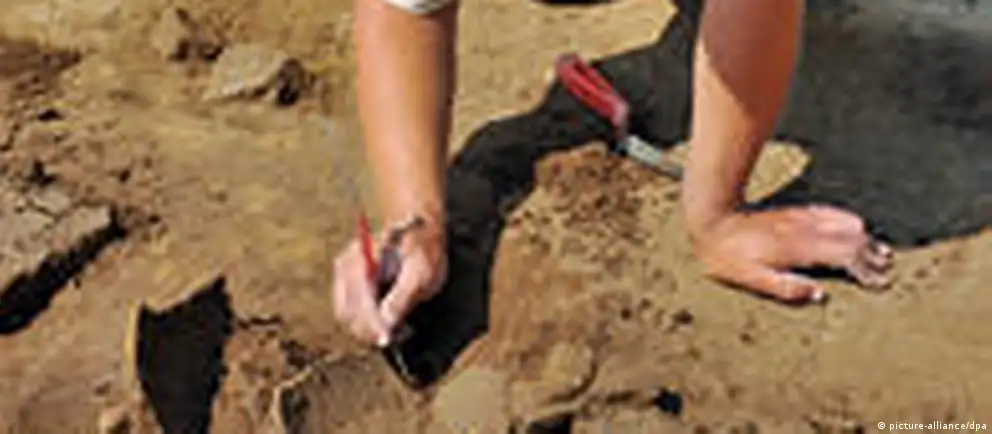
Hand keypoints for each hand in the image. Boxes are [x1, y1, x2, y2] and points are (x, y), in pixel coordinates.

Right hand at [332, 216, 447, 346]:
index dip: (372, 325)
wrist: (417, 231)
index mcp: (363, 259)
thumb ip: (402, 298)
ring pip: (345, 316)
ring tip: (394, 331)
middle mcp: (346, 266)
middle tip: (395, 338)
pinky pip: (347, 311)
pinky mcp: (345, 283)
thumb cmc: (422, 251)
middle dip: (369, 331)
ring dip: (366, 330)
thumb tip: (386, 325)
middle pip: (347, 313)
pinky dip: (364, 322)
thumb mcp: (422, 273)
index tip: (387, 340)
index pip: (359, 301)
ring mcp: (343, 274)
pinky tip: (385, 323)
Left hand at [689, 205, 893, 302]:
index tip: (880, 282)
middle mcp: (804, 231)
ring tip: (881, 253)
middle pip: (851, 240)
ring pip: (844, 225)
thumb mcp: (752, 279)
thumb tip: (820, 295)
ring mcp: (801, 219)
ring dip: (864, 239)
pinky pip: (829, 213)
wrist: (712, 222)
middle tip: (887, 271)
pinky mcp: (794, 212)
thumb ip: (786, 288)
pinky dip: (848, 221)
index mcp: (798, 251)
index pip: (844, 258)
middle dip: (872, 256)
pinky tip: (857, 226)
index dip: (865, 270)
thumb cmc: (728, 257)